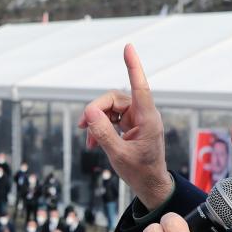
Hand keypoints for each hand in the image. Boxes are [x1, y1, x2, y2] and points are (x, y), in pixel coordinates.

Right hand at [80, 44, 173, 209]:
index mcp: (147, 118)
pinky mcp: (132, 124)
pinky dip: (100, 127)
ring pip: (110, 108)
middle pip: (114, 98)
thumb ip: (103, 133)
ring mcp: (137, 119)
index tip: (128, 47)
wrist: (150, 184)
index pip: (140, 86)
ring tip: (87, 139)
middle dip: (96, 110)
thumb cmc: (140, 172)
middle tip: (82, 126)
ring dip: (96, 121)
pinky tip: (92, 141)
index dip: (133, 66)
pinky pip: (111, 117)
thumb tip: (89, 111)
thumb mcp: (118, 154)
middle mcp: (143, 114)